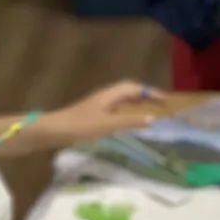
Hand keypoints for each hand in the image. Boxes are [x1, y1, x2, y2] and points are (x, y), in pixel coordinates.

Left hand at [44, 81, 167, 145]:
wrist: (53, 131)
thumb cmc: (80, 126)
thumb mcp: (107, 124)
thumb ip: (129, 122)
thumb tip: (153, 119)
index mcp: (110, 95)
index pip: (135, 88)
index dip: (151, 92)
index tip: (166, 100)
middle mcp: (105, 96)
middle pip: (128, 91)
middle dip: (145, 95)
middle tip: (160, 104)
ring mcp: (97, 105)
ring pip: (121, 100)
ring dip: (135, 103)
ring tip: (148, 111)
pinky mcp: (92, 115)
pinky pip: (114, 109)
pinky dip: (126, 112)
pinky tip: (126, 122)